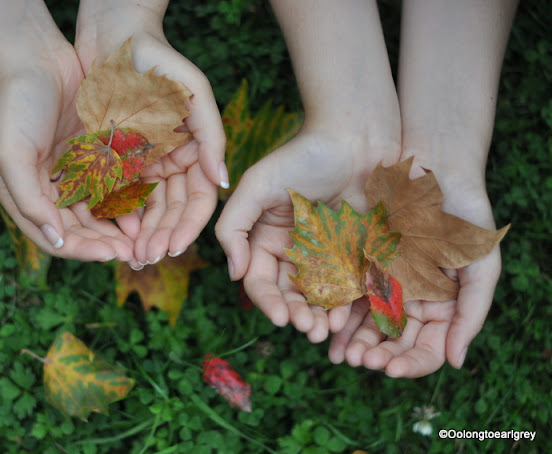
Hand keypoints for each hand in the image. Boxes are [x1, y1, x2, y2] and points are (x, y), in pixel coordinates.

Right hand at [0, 35, 134, 261]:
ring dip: (119, 228)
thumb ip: (29, 199)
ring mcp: (73, 173)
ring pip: (99, 212)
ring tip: (143, 237)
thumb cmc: (16, 104)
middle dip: (106, 243)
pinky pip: (112, 185)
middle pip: (81, 230)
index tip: (111, 255)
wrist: (36, 56)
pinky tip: (145, 209)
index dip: (83, 250)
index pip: (56, 237)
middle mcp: (50, 190)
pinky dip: (125, 200)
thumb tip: (55, 240)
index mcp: (25, 195)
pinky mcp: (93, 155)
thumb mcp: (11, 153)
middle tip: (136, 253)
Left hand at [76, 2, 226, 267]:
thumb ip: (212, 135)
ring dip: (139, 234)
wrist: (113, 34)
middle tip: (146, 259)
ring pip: (145, 209)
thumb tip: (224, 181)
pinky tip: (109, 233)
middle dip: (161, 237)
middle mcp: (170, 163)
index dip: (189, 226)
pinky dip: (115, 215)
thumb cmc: (158, 59)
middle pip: (171, 211)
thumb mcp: (192, 91)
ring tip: (129, 256)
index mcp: (194, 152)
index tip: (173, 247)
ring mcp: (142, 163)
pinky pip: (116, 193)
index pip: (198, 199)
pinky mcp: (113, 158)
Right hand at [216, 129, 399, 342]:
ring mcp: (326, 254)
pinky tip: (346, 316)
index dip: (267, 301)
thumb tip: (234, 274)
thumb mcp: (257, 185)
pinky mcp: (355, 253)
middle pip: (289, 294)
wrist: (355, 137)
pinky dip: (347, 304)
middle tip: (308, 329)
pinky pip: (349, 286)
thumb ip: (233, 226)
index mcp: (266, 237)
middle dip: (295, 315)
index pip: (259, 279)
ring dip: (319, 317)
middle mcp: (293, 250)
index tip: (281, 318)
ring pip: (318, 297)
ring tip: (325, 331)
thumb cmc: (302, 155)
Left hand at [328, 159, 501, 376]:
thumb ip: (471, 313)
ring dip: (354, 341)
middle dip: (377, 355)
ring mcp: (382, 281)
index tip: (392, 369)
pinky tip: (326, 326)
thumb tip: (456, 363)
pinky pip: (345, 293)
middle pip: (392, 342)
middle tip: (361, 360)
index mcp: (439, 307)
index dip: (410, 363)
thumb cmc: (464, 215)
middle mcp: (409, 299)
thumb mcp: (480, 264)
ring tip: (341, 352)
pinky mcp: (358, 261)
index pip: (425, 349)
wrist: (434, 167)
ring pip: (366, 323)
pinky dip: (337, 313)